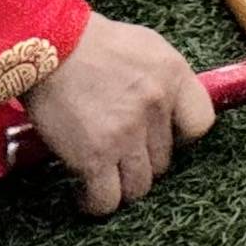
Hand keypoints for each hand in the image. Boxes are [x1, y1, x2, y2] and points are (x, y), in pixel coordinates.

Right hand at [23, 15, 211, 216]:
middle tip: (118, 151)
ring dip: (121, 184)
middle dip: (142, 160)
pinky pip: (107, 199)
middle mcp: (155, 105)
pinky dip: (95, 203)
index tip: (161, 137)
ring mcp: (126, 133)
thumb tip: (170, 108)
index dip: (181, 137)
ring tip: (102, 174)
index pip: (200, 124)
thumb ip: (164, 79)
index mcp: (172, 74)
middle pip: (164, 160)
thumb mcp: (144, 46)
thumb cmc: (89, 42)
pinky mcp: (94, 156)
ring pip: (139, 186)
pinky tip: (84, 193)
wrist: (46, 44)